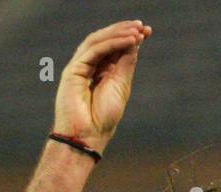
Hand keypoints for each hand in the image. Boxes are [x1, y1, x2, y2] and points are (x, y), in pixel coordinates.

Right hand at [52, 20, 151, 153]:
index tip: (147, 31)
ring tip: (136, 32)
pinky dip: (111, 43)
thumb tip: (135, 40)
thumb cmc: (103, 118)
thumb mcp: (121, 85)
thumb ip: (126, 63)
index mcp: (101, 72)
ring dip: (118, 33)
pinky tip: (128, 41)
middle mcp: (90, 66)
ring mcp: (80, 67)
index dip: (129, 37)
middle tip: (142, 26)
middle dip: (124, 31)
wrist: (87, 137)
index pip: (114, 48)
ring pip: (98, 41)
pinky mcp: (73, 70)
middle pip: (105, 40)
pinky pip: (93, 50)